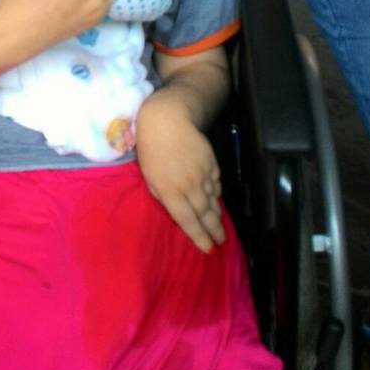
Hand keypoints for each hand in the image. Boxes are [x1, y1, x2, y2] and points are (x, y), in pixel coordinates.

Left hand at [136, 95, 224, 253]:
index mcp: (170, 192)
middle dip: (215, 231)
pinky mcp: (211, 164)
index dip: (199, 237)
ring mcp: (203, 175)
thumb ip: (161, 194)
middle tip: (221, 242)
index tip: (208, 249)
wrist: (168, 121)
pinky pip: (216, 184)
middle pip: (205, 214)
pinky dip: (217, 194)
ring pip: (213, 200)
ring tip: (220, 228)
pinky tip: (216, 201)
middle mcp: (189, 187)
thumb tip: (175, 207)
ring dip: (217, 216)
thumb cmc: (150, 148)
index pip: (187, 221)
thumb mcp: (149, 176)